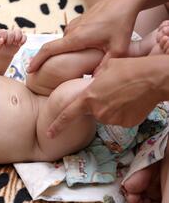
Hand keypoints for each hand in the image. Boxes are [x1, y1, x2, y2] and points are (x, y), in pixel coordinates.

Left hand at [0, 28, 25, 56]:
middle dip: (11, 39)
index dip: (5, 38)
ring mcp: (15, 34)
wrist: (4, 52)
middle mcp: (9, 31)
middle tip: (8, 44)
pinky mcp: (21, 38)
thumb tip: (2, 40)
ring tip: (15, 43)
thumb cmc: (0, 47)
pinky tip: (19, 45)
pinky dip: (23, 40)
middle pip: (12, 32)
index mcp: (2, 32)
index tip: (3, 43)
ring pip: (19, 31)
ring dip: (18, 37)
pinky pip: (25, 36)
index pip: (5, 32)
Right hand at [27, 0, 138, 72]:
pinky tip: (85, 49)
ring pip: (65, 42)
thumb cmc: (123, 22)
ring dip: (66, 53)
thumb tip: (94, 82)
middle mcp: (71, 30)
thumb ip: (105, 66)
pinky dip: (73, 45)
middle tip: (49, 73)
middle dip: (51, 60)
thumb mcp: (118, 48)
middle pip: (56, 48)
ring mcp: (74, 23)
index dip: (37, 61)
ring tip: (70, 64)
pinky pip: (72, 35)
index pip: (49, 50)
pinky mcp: (80, 19)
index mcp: (76, 38)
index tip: (29, 70)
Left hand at [46, 56, 163, 137]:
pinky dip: (124, 111)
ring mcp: (112, 119)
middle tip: (113, 90)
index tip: (49, 133)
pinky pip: (119, 118)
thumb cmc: (128, 69)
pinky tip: (132, 100)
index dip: (57, 126)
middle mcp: (98, 111)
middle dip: (98, 103)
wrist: (153, 78)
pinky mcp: (126, 123)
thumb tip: (93, 85)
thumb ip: (93, 81)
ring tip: (124, 92)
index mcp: (88, 98)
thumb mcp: (104, 69)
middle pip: (92, 111)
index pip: (67, 115)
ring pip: (106, 115)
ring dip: (112, 107)